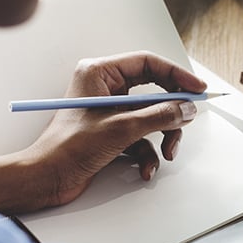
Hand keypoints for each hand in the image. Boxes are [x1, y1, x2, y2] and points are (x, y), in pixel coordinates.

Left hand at [25, 51, 206, 207]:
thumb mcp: (122, 128)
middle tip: (187, 119)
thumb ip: (159, 116)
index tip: (196, 89)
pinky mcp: (112, 130)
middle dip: (171, 112)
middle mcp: (105, 87)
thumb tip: (186, 109)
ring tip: (166, 152)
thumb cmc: (67, 148)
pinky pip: (142, 135)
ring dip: (163, 136)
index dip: (176, 75)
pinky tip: (146, 168)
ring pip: (152, 115)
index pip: (148, 63)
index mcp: (100, 73)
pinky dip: (148, 152)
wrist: (46, 179)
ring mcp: (110, 110)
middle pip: (154, 91)